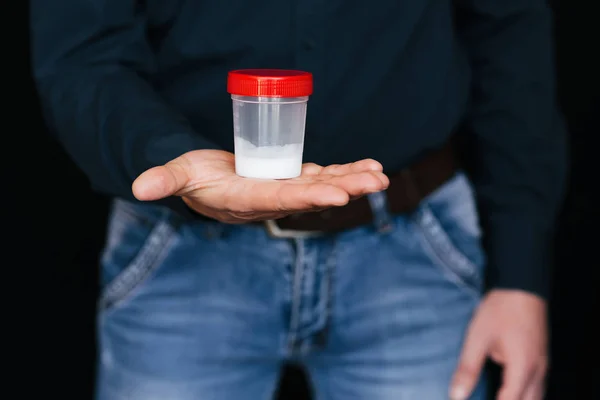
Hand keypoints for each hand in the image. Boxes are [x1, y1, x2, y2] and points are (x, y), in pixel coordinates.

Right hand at [132, 150, 388, 222]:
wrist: (208, 183)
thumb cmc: (194, 177)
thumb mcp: (178, 174)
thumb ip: (163, 180)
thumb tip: (138, 188)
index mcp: (246, 200)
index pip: (280, 199)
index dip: (308, 196)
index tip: (337, 195)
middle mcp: (272, 200)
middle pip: (311, 194)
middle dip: (344, 188)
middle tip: (376, 182)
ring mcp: (285, 190)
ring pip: (323, 185)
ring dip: (353, 180)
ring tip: (382, 174)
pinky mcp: (292, 179)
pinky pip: (323, 176)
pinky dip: (347, 172)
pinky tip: (371, 166)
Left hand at [450, 290, 547, 399]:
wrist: (521, 285)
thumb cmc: (499, 309)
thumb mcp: (477, 338)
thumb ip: (468, 369)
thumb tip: (456, 395)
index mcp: (522, 368)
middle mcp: (538, 371)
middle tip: (486, 398)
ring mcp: (542, 364)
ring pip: (536, 396)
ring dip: (517, 398)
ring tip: (496, 393)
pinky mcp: (541, 357)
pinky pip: (537, 386)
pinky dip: (523, 393)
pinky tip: (508, 388)